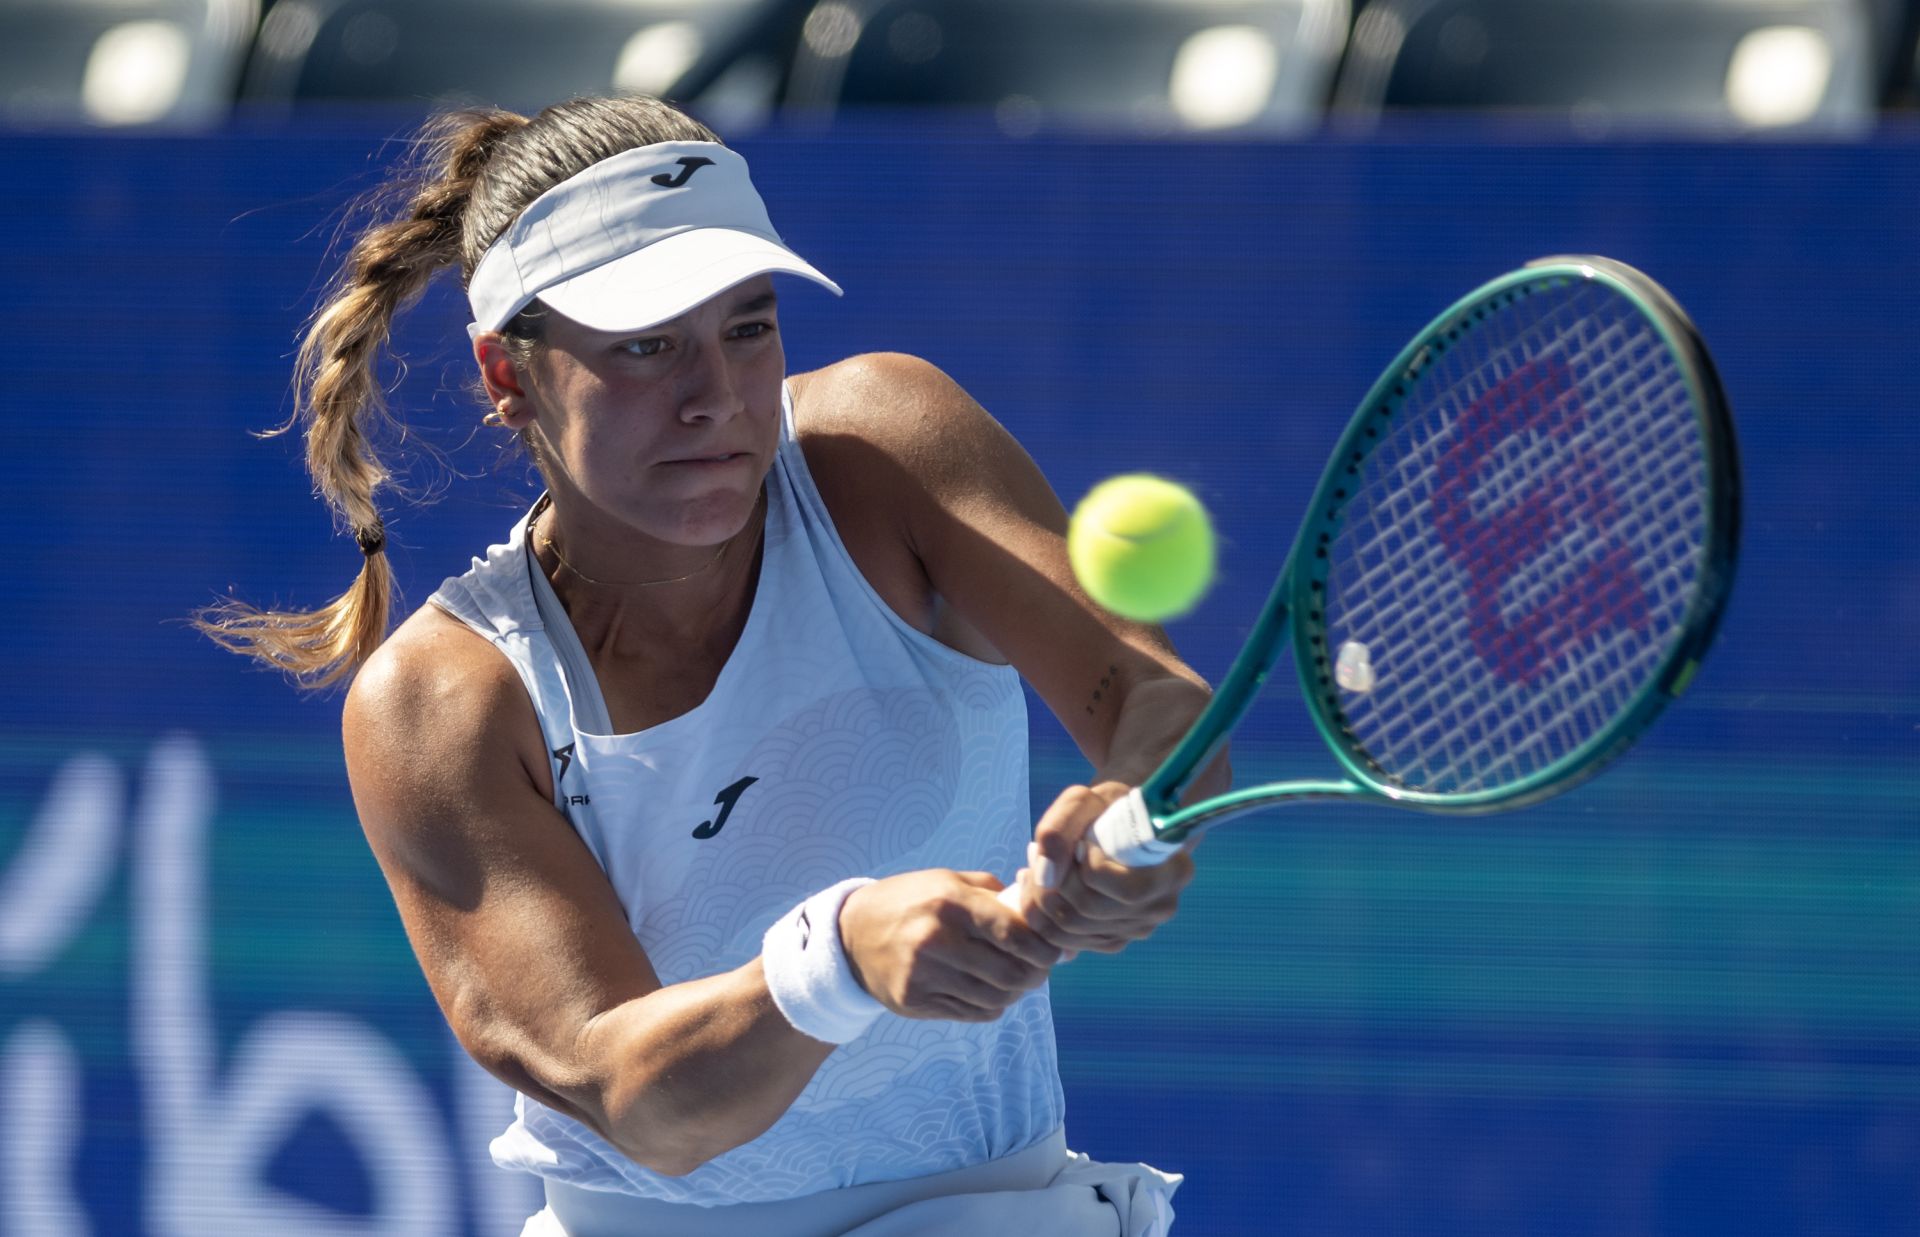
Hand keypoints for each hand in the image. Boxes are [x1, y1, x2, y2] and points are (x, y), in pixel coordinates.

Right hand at [837, 870, 1060, 1022]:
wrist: (851, 933)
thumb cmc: (911, 901)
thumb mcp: (949, 881)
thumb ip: (997, 895)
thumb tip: (1046, 915)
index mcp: (950, 903)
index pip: (1014, 932)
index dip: (1044, 947)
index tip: (1053, 949)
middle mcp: (936, 940)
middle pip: (1011, 973)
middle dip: (1036, 974)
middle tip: (1041, 968)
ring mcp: (923, 975)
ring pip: (996, 998)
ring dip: (1015, 992)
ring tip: (1016, 979)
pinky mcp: (915, 1001)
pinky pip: (972, 1013)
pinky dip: (991, 1005)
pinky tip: (989, 990)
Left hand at [1007, 783, 1195, 956]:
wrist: (1117, 825)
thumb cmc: (1106, 808)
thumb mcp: (1084, 801)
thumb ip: (1060, 828)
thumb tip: (1045, 875)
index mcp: (1174, 871)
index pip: (1124, 890)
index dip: (1085, 869)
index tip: (1077, 843)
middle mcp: (1161, 907)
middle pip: (1090, 910)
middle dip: (1051, 882)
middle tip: (1035, 853)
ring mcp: (1137, 929)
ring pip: (1072, 929)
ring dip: (1040, 898)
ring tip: (1034, 868)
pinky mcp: (1114, 941)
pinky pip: (1067, 942)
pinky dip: (1043, 917)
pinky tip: (1041, 887)